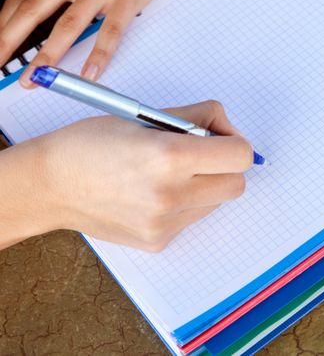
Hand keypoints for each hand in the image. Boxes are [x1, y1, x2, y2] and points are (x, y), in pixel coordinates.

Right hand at [35, 101, 252, 250]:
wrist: (51, 185)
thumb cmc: (92, 142)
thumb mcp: (144, 115)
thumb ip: (193, 117)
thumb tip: (224, 124)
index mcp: (168, 155)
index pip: (239, 155)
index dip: (234, 140)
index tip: (219, 135)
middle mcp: (170, 194)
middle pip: (236, 184)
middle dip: (225, 164)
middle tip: (199, 151)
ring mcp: (164, 224)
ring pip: (215, 202)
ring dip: (205, 183)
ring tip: (167, 170)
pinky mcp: (157, 241)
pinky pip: (190, 218)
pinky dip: (183, 202)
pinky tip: (151, 190)